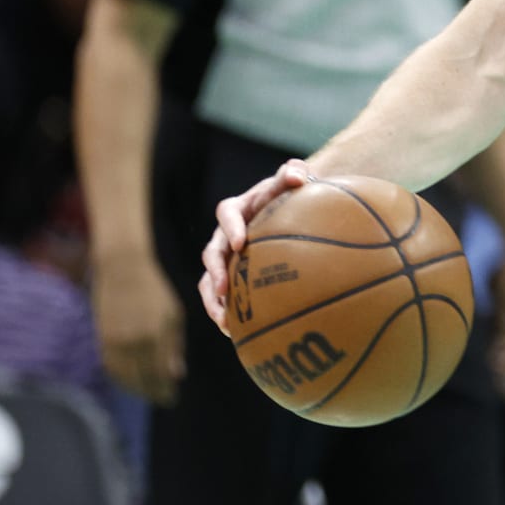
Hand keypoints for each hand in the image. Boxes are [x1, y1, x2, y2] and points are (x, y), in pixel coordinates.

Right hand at [93, 254, 184, 405]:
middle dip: (154, 392)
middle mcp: (135, 341)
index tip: (172, 398)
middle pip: (143, 378)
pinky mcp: (102, 338)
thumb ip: (174, 346)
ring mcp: (116, 341)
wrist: (123, 270)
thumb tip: (176, 375)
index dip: (165, 389)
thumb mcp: (173, 315)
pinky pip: (111, 367)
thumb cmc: (155, 291)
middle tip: (165, 400)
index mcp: (156, 335)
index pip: (161, 373)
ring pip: (125, 376)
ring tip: (149, 393)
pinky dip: (121, 378)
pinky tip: (131, 381)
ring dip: (137, 389)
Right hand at [198, 158, 311, 332]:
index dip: (230, 228)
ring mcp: (226, 258)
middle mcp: (226, 234)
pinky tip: (239, 332)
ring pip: (208, 280)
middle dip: (214, 273)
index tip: (240, 244)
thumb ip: (293, 172)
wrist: (292, 209)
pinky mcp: (232, 277)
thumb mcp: (293, 179)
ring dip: (213, 301)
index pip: (226, 214)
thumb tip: (296, 175)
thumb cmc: (293, 193)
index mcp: (238, 208)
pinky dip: (226, 313)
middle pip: (211, 253)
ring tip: (224, 321)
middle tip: (223, 290)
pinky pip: (223, 297)